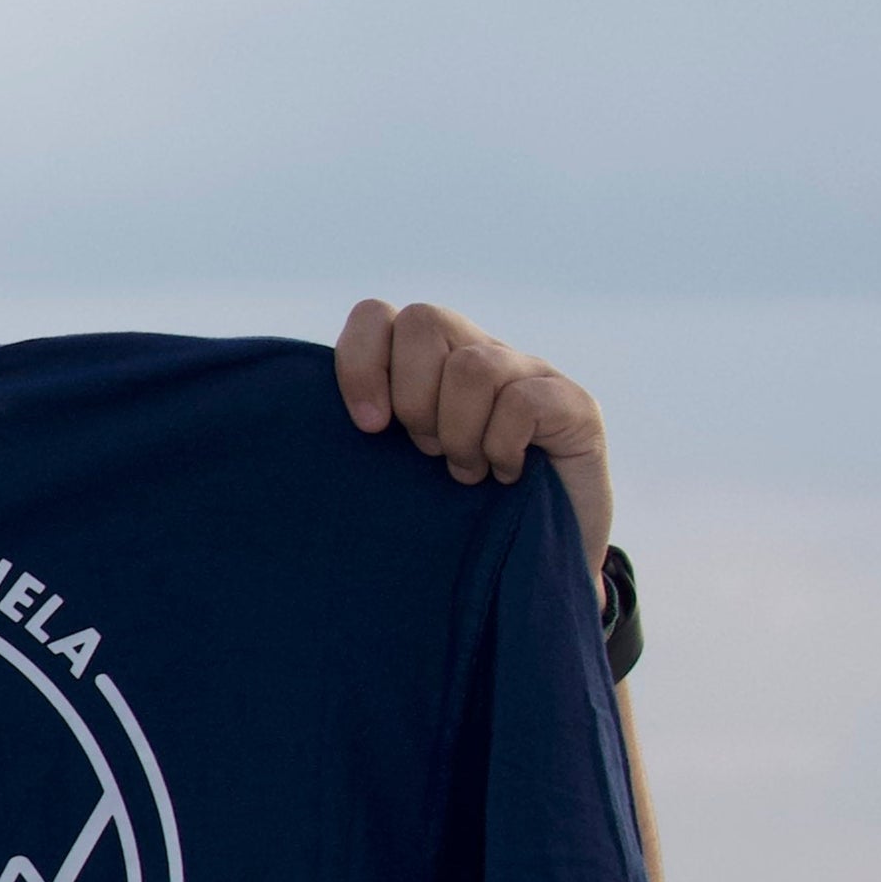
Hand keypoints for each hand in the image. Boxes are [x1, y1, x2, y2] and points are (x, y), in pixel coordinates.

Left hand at [332, 300, 612, 569]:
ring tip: (465, 471)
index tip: (367, 428)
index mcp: (428, 363)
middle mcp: (479, 353)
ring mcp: (530, 372)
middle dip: (413, 398)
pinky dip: (501, 447)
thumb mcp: (393, 476)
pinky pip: (521, 401)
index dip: (360, 363)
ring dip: (459, 432)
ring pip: (472, 365)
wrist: (536, 565)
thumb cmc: (451, 521)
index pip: (377, 316)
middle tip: (426, 452)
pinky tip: (504, 477)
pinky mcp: (575, 404)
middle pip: (424, 321)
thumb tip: (305, 414)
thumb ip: (365, 433)